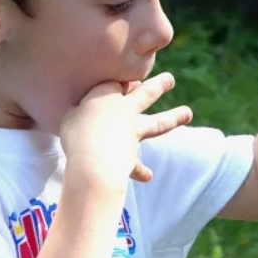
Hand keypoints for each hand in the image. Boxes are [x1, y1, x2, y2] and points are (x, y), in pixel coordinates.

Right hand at [59, 72, 192, 186]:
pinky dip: (141, 170)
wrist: (94, 161)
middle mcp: (125, 111)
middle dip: (158, 86)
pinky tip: (149, 176)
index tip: (127, 82)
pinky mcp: (131, 156)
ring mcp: (132, 133)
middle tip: (171, 80)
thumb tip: (77, 115)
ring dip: (173, 117)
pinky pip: (136, 164)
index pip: (118, 83)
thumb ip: (76, 113)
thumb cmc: (76, 133)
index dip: (123, 82)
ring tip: (188, 113)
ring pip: (157, 123)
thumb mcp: (69, 117)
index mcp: (107, 95)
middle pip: (146, 94)